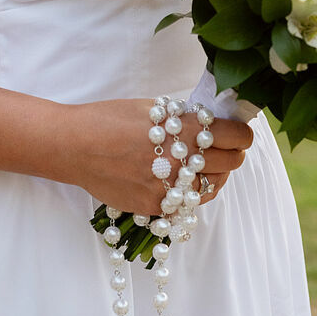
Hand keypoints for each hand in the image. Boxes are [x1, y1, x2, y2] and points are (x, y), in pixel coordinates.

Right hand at [68, 98, 254, 220]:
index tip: (240, 132)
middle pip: (230, 163)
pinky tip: (183, 181)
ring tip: (205, 165)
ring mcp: (168, 188)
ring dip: (215, 175)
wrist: (74, 147)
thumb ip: (184, 118)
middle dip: (233, 153)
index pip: (234, 136)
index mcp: (182, 130)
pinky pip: (187, 204)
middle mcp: (180, 161)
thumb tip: (212, 120)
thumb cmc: (109, 120)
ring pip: (213, 187)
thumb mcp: (152, 108)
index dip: (242, 133)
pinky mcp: (155, 207)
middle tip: (226, 147)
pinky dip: (191, 193)